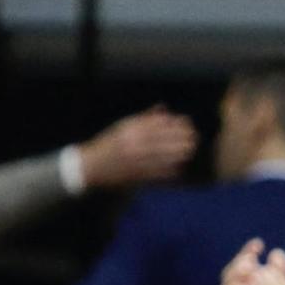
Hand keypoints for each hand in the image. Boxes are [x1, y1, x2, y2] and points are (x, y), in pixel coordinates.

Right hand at [75, 106, 197, 188]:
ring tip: (189, 149)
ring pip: (165, 156)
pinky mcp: (137, 176)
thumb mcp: (122, 126)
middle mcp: (133, 145)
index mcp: (129, 130)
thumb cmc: (108, 144)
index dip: (177, 124)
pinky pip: (159, 172)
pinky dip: (171, 168)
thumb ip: (144, 118)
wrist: (90, 166)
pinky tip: (179, 165)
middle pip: (166, 140)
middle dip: (183, 138)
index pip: (159, 125)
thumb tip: (164, 108)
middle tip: (194, 137)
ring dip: (180, 153)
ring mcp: (136, 161)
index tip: (187, 123)